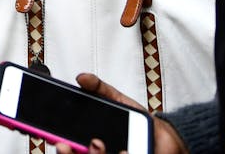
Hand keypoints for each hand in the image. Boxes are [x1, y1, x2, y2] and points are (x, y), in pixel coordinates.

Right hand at [59, 73, 187, 153]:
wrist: (165, 136)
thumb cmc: (138, 122)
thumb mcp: (117, 100)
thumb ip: (99, 88)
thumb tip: (82, 77)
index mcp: (90, 144)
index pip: (69, 149)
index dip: (61, 148)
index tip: (59, 142)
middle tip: (84, 143)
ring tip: (106, 145)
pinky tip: (126, 151)